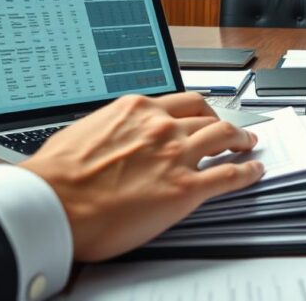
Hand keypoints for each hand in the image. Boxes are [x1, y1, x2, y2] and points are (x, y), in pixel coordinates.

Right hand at [19, 92, 263, 261]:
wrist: (52, 202)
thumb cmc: (57, 174)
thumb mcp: (84, 132)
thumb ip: (110, 130)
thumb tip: (111, 138)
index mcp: (137, 110)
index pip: (182, 103)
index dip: (199, 111)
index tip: (204, 115)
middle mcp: (162, 127)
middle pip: (207, 117)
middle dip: (222, 123)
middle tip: (231, 131)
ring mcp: (177, 156)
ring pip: (224, 137)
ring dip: (241, 140)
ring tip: (249, 144)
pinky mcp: (185, 188)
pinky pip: (229, 175)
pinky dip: (246, 172)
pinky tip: (253, 171)